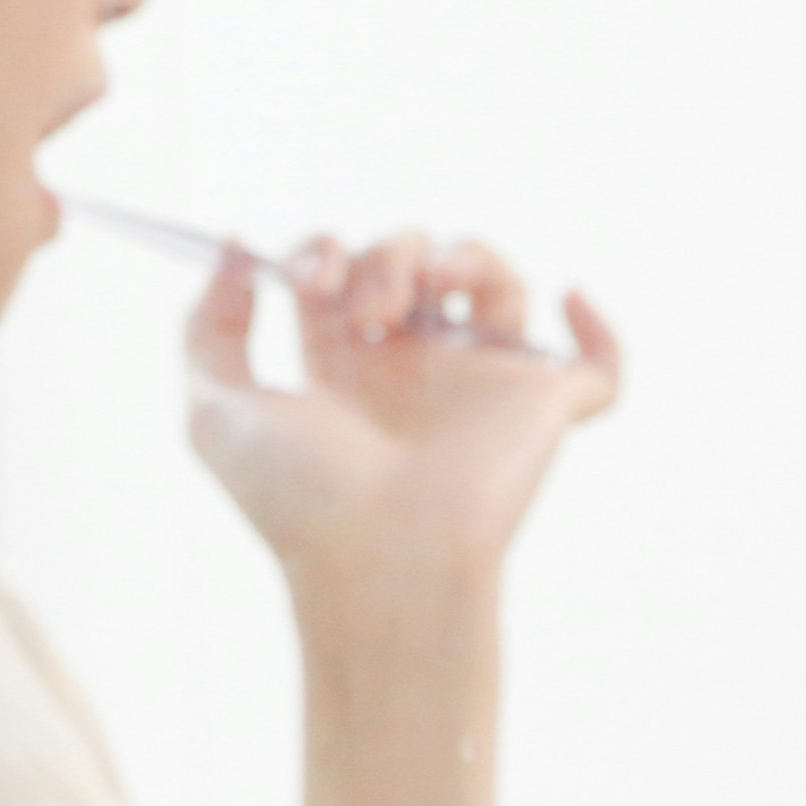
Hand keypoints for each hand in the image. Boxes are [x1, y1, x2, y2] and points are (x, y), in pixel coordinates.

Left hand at [185, 231, 621, 598]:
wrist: (379, 562)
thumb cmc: (297, 497)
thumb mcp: (213, 407)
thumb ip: (206, 322)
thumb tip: (235, 243)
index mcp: (342, 370)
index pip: (339, 277)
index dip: (319, 251)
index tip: (305, 279)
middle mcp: (414, 373)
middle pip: (409, 263)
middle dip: (381, 252)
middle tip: (364, 303)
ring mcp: (481, 388)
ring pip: (494, 284)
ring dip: (463, 253)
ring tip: (429, 284)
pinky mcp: (544, 408)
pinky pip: (599, 366)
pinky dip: (598, 326)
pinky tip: (568, 297)